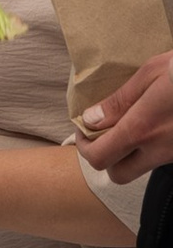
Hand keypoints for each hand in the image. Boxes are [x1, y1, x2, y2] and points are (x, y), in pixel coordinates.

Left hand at [79, 48, 172, 182]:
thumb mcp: (152, 73)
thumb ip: (120, 100)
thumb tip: (92, 119)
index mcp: (143, 129)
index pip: (99, 158)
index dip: (84, 147)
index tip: (85, 129)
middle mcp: (160, 150)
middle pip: (119, 175)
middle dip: (106, 159)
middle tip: (106, 134)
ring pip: (144, 169)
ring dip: (131, 155)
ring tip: (133, 125)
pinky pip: (164, 159)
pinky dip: (154, 149)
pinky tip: (158, 124)